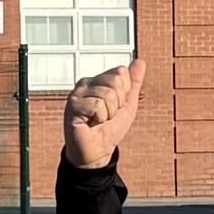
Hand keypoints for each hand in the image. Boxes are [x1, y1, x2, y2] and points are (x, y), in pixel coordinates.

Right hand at [62, 52, 140, 169]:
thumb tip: (141, 61)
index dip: (124, 93)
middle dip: (118, 103)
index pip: (120, 72)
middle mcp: (85, 83)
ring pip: (108, 94)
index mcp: (97, 80)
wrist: (98, 152)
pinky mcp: (73, 106)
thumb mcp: (127, 104)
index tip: (115, 107)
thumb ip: (133, 83)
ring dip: (109, 113)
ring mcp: (77, 94)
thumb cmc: (110, 129)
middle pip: (115, 81)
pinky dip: (100, 118)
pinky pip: (98, 105)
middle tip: (106, 116)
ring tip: (98, 121)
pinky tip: (91, 124)